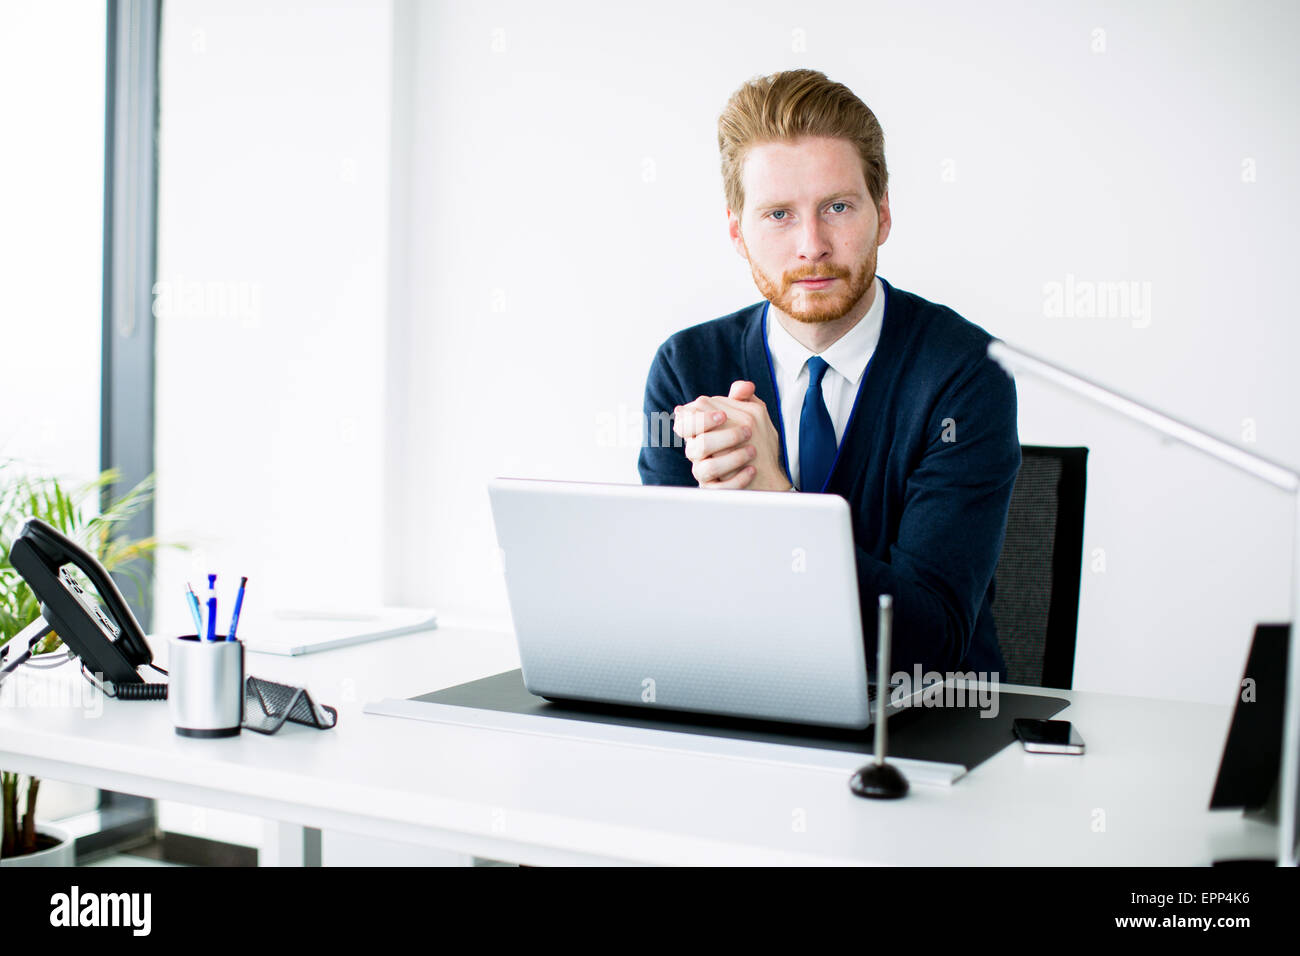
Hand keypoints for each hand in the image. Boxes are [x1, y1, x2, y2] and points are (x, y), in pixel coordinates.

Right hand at [673, 382, 792, 491]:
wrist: (765, 472)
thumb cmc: (750, 440)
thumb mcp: (749, 415)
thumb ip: (743, 399)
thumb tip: (745, 387)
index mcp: (699, 432)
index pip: (684, 425)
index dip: (699, 420)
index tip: (723, 416)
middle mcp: (697, 454)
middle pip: (695, 447)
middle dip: (720, 438)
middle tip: (747, 431)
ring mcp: (704, 474)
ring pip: (705, 469)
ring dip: (731, 458)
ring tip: (753, 451)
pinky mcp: (715, 491)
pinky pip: (719, 489)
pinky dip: (736, 479)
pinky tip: (751, 470)